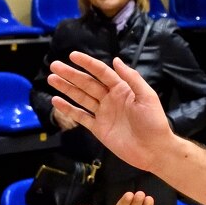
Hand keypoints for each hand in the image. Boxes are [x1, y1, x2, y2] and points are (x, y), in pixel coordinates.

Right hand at [49, 51, 176, 173]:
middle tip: (54, 66)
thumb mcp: (146, 96)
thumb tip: (116, 60)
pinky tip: (56, 101)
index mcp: (122, 89)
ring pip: (81, 97)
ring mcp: (103, 113)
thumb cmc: (153, 121)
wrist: (153, 149)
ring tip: (51, 79)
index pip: (102, 72)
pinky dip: (68, 109)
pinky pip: (80, 116)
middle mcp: (110, 98)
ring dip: (67, 88)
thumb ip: (131, 78)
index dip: (87, 63)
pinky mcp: (98, 128)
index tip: (73, 55)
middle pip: (87, 83)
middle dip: (71, 74)